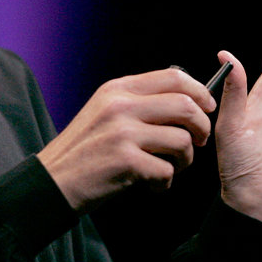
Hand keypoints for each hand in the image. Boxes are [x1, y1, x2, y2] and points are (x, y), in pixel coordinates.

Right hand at [38, 69, 216, 212]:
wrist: (54, 181)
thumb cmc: (84, 149)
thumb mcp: (104, 111)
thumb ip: (137, 100)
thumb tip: (183, 92)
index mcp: (117, 89)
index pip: (174, 77)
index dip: (200, 91)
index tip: (207, 107)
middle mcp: (120, 106)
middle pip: (186, 106)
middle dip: (201, 127)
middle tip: (196, 143)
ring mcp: (122, 133)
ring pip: (182, 140)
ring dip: (184, 160)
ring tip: (169, 168)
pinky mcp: (125, 162)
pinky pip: (167, 171)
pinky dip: (164, 182)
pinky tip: (151, 184)